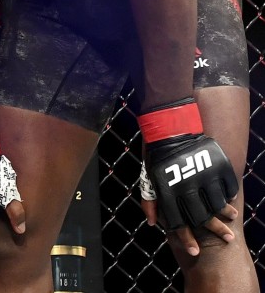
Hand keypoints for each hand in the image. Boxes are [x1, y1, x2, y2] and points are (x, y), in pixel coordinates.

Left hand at [138, 97, 238, 253]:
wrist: (171, 127)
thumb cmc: (158, 156)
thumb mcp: (148, 176)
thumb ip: (150, 201)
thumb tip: (153, 223)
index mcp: (168, 190)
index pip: (177, 221)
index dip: (186, 238)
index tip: (194, 251)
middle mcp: (187, 185)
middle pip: (202, 216)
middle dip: (215, 231)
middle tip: (226, 239)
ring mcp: (205, 176)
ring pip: (218, 203)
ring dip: (225, 214)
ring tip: (230, 220)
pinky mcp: (218, 166)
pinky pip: (228, 187)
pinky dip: (229, 195)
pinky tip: (230, 199)